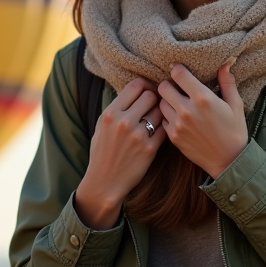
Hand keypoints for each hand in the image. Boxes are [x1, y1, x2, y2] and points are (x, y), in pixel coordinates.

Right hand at [75, 77, 165, 228]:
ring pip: (160, 112)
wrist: (105, 181)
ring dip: (159, 114)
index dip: (145, 85)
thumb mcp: (101, 126)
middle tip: (153, 105)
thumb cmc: (102, 152)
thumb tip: (134, 91)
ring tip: (154, 120)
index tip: (148, 89)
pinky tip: (157, 131)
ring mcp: (138, 135)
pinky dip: (162, 128)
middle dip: (153, 99)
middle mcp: (124, 122)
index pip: (135, 86)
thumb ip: (117, 108)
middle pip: (150, 96)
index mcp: (110, 113)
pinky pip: (164, 129)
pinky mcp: (150, 148)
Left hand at [158, 63, 247, 178]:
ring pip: (161, 103)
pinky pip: (163, 120)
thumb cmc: (235, 131)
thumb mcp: (236, 105)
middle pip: (163, 87)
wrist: (229, 161)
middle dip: (169, 84)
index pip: (178, 74)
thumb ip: (227, 83)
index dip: (178, 70)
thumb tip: (225, 64)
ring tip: (177, 103)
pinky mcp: (173, 137)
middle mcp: (187, 110)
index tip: (180, 71)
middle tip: (176, 87)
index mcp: (203, 98)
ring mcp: (177, 125)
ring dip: (167, 101)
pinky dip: (168, 117)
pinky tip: (178, 118)